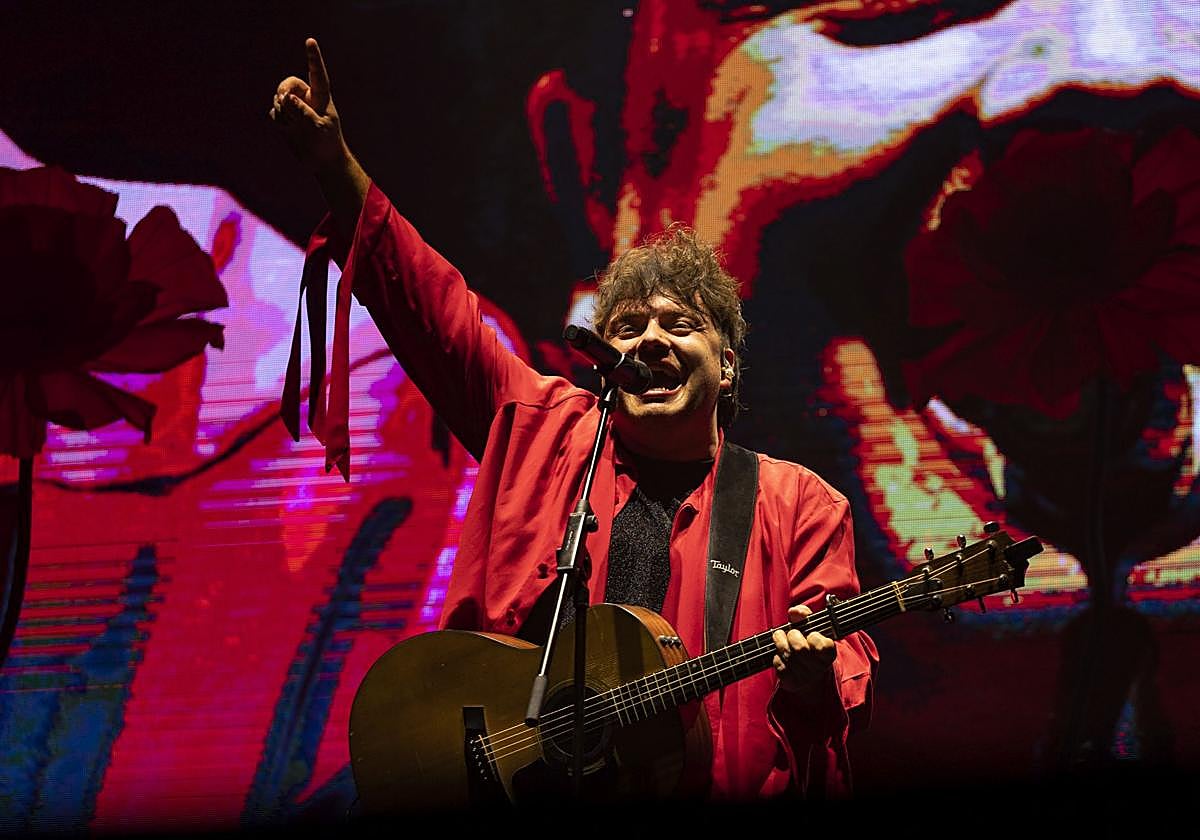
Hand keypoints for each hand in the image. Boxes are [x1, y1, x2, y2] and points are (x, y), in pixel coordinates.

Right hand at [269, 38, 349, 174]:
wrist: (322, 162)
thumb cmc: (327, 144)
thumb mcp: (318, 128)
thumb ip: (302, 112)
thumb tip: (285, 97)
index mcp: (321, 97)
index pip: (317, 74)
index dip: (313, 58)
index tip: (310, 41)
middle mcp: (307, 98)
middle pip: (288, 84)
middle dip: (283, 91)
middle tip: (285, 102)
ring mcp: (295, 108)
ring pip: (279, 99)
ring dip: (282, 112)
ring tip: (294, 126)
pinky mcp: (285, 118)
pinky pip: (274, 113)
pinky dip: (279, 121)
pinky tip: (288, 130)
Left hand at [771, 604, 835, 693]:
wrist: (809, 674)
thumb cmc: (809, 645)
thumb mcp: (810, 627)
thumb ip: (804, 615)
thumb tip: (795, 611)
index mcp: (828, 653)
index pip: (823, 645)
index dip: (814, 637)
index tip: (811, 634)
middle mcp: (819, 668)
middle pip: (800, 649)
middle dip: (792, 636)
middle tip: (792, 633)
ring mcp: (806, 677)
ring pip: (787, 655)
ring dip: (780, 643)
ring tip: (781, 638)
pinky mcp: (792, 682)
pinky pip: (779, 664)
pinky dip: (777, 656)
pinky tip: (781, 655)